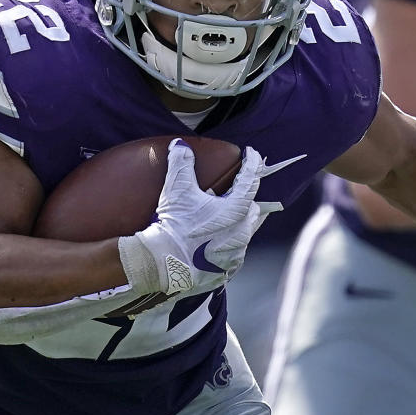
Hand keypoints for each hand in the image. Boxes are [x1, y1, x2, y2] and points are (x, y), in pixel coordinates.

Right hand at [122, 139, 279, 294]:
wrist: (163, 263)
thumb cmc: (173, 225)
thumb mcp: (176, 189)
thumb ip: (181, 162)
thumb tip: (180, 145)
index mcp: (236, 209)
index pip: (251, 179)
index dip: (252, 162)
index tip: (252, 154)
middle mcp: (242, 231)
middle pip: (252, 208)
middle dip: (246, 198)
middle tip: (235, 191)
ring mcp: (236, 253)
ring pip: (246, 233)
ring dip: (238, 223)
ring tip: (226, 218)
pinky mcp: (227, 270)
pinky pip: (235, 254)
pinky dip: (229, 245)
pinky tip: (218, 243)